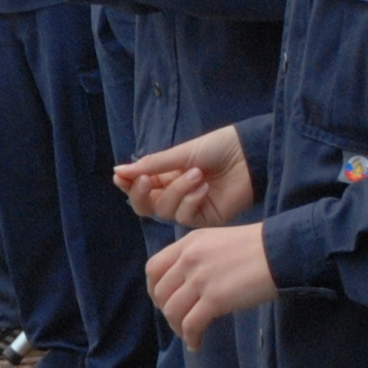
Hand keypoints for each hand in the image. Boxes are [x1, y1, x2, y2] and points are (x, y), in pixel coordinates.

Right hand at [114, 121, 252, 227]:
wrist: (248, 155)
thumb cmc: (217, 148)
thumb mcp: (181, 153)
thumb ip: (151, 166)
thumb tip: (119, 171)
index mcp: (166, 176)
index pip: (140, 187)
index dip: (128, 185)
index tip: (121, 176)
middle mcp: (174, 193)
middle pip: (145, 206)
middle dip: (142, 195)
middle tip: (146, 181)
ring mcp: (188, 207)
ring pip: (164, 211)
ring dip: (177, 191)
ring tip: (196, 175)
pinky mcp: (203, 218)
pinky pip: (185, 217)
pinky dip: (191, 201)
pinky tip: (204, 188)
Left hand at [144, 222, 276, 342]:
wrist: (280, 252)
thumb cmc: (256, 248)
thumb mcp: (217, 242)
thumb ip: (197, 258)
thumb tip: (186, 286)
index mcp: (188, 243)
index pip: (153, 268)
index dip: (154, 289)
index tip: (163, 301)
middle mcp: (189, 259)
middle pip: (161, 293)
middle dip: (166, 311)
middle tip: (179, 321)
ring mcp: (200, 278)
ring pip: (172, 311)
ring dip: (177, 327)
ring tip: (189, 334)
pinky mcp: (215, 298)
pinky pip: (191, 325)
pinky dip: (191, 338)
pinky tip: (197, 343)